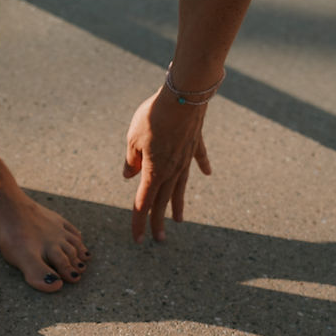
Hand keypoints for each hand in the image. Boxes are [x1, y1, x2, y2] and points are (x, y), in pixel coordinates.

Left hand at [122, 87, 212, 242]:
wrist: (184, 94)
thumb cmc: (154, 116)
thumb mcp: (133, 139)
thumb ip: (131, 160)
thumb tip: (129, 176)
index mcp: (154, 172)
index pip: (143, 203)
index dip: (138, 222)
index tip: (137, 240)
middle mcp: (172, 169)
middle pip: (162, 201)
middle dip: (158, 221)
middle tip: (159, 240)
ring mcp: (186, 157)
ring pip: (180, 186)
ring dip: (177, 204)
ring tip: (178, 220)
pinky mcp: (195, 142)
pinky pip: (198, 158)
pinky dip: (201, 166)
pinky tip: (207, 174)